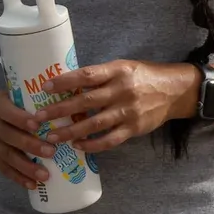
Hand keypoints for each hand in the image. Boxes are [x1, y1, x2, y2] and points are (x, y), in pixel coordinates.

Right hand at [0, 89, 58, 191]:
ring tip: (45, 175)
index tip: (38, 125)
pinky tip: (32, 184)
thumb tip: (68, 108)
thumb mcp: (13, 96)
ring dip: (26, 167)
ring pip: (7, 155)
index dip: (21, 119)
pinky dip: (19, 178)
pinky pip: (4, 169)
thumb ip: (33, 101)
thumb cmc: (7, 104)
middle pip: (8, 135)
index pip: (7, 111)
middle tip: (51, 152)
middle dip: (30, 145)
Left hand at [37, 61, 198, 153]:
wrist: (175, 90)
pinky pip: (110, 140)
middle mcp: (121, 91)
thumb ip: (99, 76)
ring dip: (70, 131)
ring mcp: (128, 111)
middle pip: (85, 102)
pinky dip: (93, 145)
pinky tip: (78, 146)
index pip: (86, 76)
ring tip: (52, 137)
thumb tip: (68, 83)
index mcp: (116, 71)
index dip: (64, 82)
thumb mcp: (122, 67)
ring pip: (94, 124)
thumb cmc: (142, 76)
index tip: (45, 87)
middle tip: (38, 117)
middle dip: (59, 110)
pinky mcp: (134, 129)